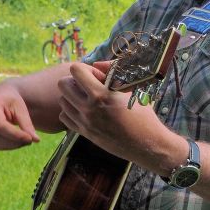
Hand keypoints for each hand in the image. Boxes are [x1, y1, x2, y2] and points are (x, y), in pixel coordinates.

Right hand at [0, 82, 39, 149]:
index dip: (15, 135)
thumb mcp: (21, 109)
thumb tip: (36, 140)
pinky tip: (14, 142)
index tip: (30, 139)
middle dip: (13, 142)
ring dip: (9, 146)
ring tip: (23, 141)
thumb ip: (27, 124)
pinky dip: (4, 146)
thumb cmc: (12, 101)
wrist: (1, 95)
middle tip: (29, 141)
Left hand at [57, 61, 177, 166]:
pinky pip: (65, 117)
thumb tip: (96, 65)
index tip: (98, 77)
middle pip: (63, 84)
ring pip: (62, 100)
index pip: (75, 71)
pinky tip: (85, 111)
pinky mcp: (84, 133)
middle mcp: (89, 109)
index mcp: (101, 95)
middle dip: (75, 81)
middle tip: (90, 87)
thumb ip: (112, 75)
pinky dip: (71, 111)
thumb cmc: (143, 116)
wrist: (146, 144)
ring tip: (87, 99)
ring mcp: (85, 122)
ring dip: (72, 96)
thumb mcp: (131, 91)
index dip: (86, 69)